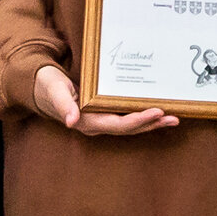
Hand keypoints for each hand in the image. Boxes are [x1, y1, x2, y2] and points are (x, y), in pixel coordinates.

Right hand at [30, 63, 176, 136]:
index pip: (118, 125)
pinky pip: (127, 118)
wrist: (42, 88)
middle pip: (129, 129)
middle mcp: (96, 125)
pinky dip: (143, 117)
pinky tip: (157, 113)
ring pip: (131, 126)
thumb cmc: (48, 86)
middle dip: (152, 124)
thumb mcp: (54, 91)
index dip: (138, 120)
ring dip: (151, 123)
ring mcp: (101, 122)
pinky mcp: (104, 115)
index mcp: (86, 122)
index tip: (157, 112)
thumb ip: (63, 104)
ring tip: (173, 118)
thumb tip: (71, 121)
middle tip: (174, 118)